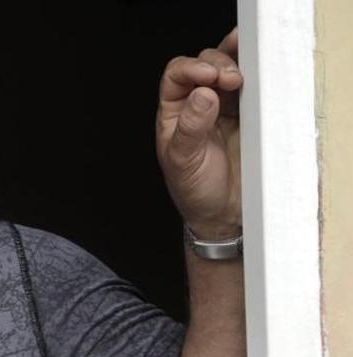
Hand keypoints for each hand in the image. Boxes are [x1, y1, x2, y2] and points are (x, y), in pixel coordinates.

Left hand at [156, 27, 242, 238]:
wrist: (226, 213)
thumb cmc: (196, 191)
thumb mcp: (185, 161)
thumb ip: (190, 128)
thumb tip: (203, 94)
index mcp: (174, 112)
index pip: (176, 76)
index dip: (191, 68)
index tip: (209, 76)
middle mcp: (197, 104)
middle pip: (204, 65)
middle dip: (218, 64)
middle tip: (233, 79)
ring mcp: (226, 107)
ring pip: (229, 69)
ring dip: (238, 62)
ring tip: (248, 71)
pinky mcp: (251, 114)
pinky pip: (254, 87)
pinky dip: (258, 74)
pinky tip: (264, 69)